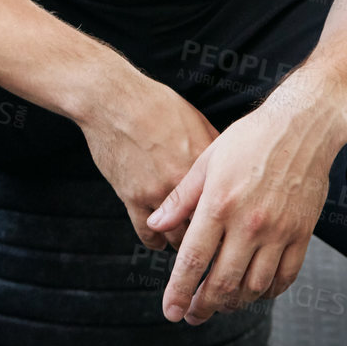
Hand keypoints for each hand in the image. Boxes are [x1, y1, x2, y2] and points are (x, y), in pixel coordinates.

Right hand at [79, 76, 219, 249]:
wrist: (113, 100)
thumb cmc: (154, 104)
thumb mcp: (195, 120)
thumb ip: (213, 149)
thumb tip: (229, 169)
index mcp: (205, 162)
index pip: (228, 206)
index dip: (232, 221)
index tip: (233, 229)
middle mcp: (185, 181)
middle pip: (207, 227)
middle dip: (212, 238)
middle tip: (213, 244)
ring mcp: (158, 191)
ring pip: (179, 237)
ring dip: (184, 242)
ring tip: (188, 245)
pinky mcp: (133, 197)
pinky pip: (148, 233)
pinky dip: (156, 241)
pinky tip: (160, 240)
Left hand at [144, 104, 338, 324]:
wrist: (301, 125)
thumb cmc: (249, 138)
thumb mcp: (206, 160)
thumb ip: (180, 198)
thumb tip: (155, 225)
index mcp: (219, 204)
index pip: (194, 260)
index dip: (180, 290)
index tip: (171, 310)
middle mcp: (249, 223)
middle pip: (223, 282)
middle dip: (204, 306)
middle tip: (192, 315)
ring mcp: (279, 231)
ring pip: (255, 286)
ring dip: (235, 303)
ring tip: (220, 304)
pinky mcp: (302, 233)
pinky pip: (286, 276)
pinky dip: (270, 292)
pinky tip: (256, 292)